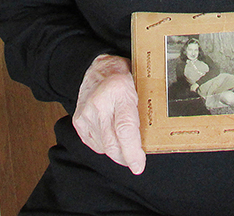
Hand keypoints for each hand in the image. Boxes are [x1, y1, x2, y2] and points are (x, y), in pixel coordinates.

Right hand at [72, 54, 145, 174]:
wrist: (96, 68)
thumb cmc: (122, 76)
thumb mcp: (139, 85)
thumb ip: (144, 108)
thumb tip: (154, 137)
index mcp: (119, 90)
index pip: (125, 128)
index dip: (132, 151)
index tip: (138, 165)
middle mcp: (99, 103)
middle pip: (112, 143)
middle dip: (126, 157)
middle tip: (136, 159)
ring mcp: (86, 113)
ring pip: (104, 147)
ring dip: (117, 151)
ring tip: (125, 141)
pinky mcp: (78, 122)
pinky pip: (95, 145)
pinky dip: (106, 146)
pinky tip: (112, 135)